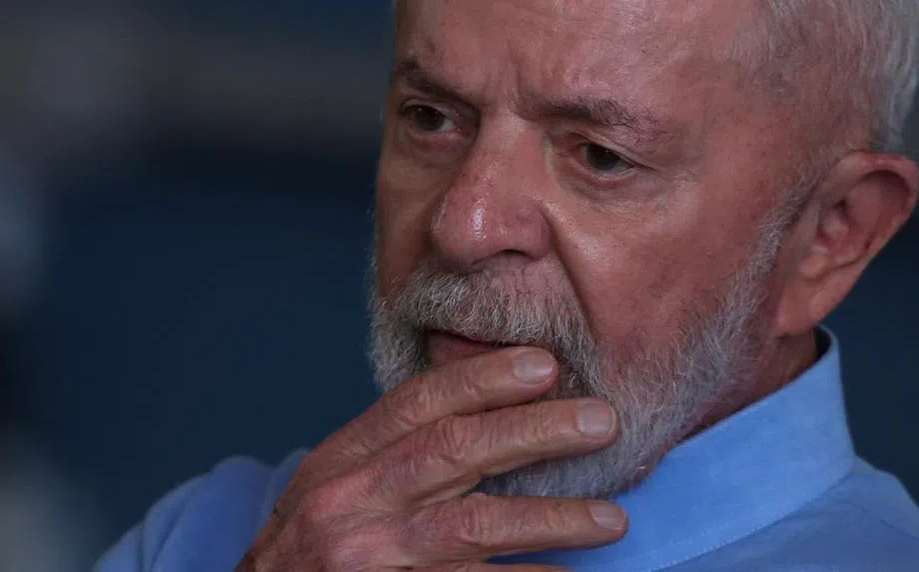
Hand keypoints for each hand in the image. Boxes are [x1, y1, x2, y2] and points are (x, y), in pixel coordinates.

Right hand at [235, 346, 625, 571]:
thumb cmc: (307, 547)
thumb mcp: (334, 484)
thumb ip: (395, 449)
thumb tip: (486, 409)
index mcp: (342, 459)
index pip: (419, 403)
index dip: (485, 379)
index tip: (545, 365)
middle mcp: (353, 502)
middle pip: (455, 451)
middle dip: (534, 432)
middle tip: (600, 421)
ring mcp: (372, 556)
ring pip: (473, 524)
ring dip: (550, 518)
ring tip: (611, 518)